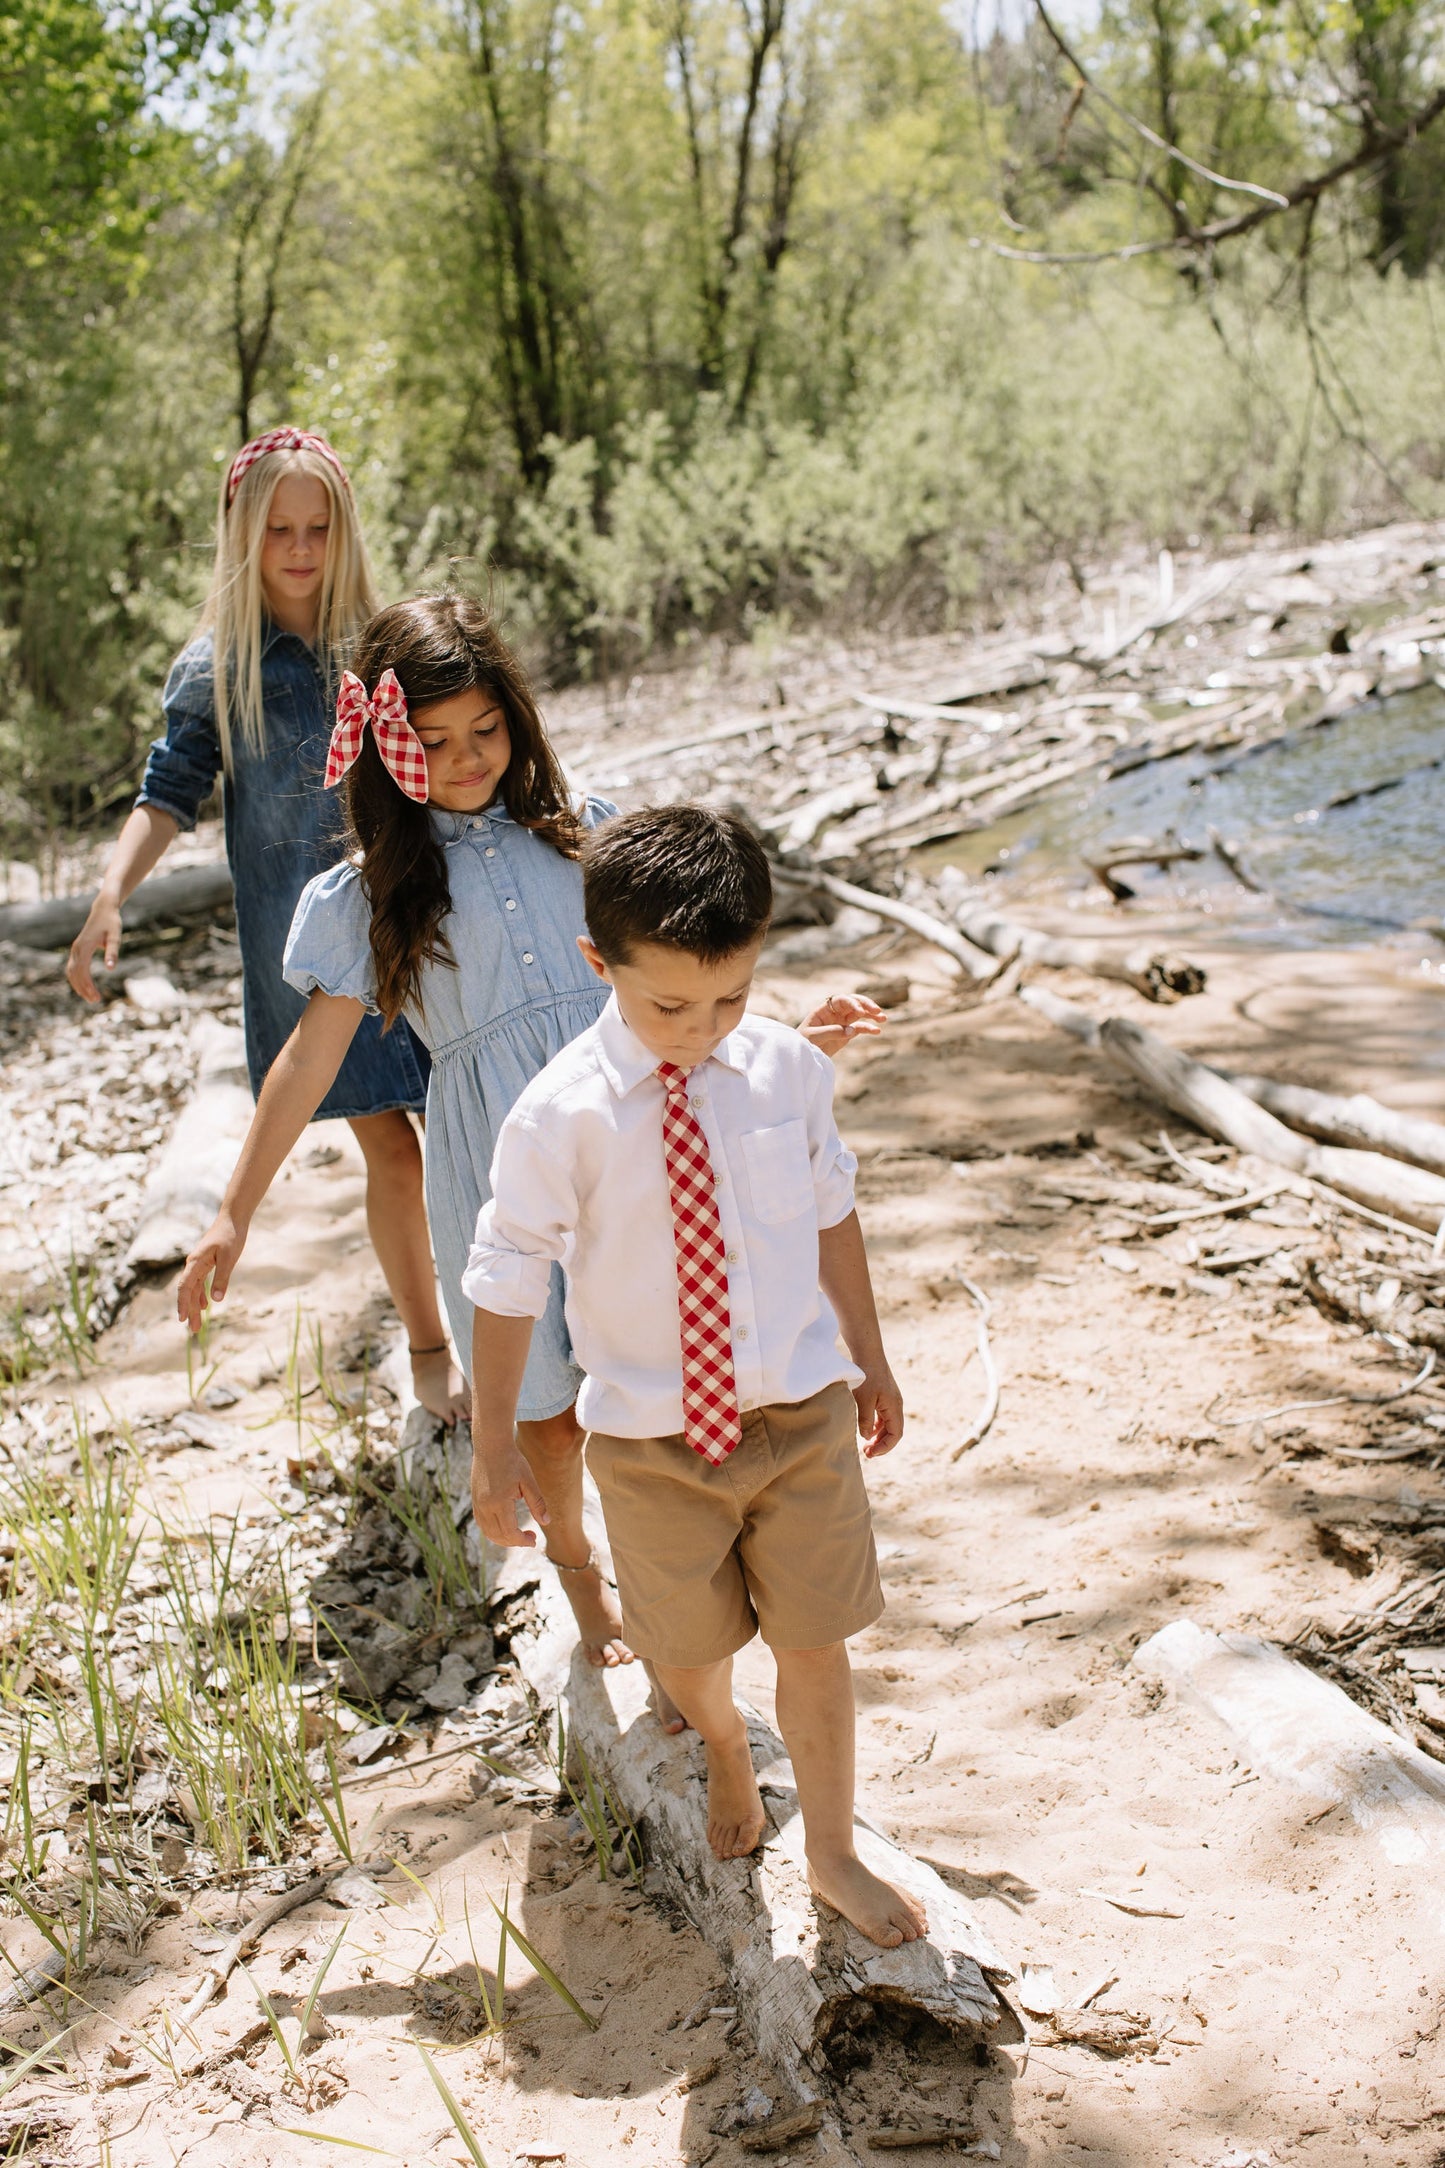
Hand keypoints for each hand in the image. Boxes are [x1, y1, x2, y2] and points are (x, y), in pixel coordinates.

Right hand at [66, 893, 124, 1004]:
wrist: (103, 910)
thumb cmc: (111, 923)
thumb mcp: (115, 937)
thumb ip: (113, 952)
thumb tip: (111, 968)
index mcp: (84, 946)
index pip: (81, 971)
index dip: (87, 985)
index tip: (96, 997)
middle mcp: (76, 949)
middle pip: (74, 973)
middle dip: (83, 988)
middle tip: (95, 1001)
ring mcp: (75, 949)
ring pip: (71, 972)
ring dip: (78, 986)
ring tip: (91, 997)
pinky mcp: (77, 950)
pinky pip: (73, 968)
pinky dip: (77, 979)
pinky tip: (85, 987)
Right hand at [177, 1212, 245, 1331]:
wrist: (233, 1218)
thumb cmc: (231, 1235)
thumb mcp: (229, 1258)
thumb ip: (222, 1278)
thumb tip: (216, 1300)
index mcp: (195, 1262)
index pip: (184, 1287)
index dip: (182, 1304)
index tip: (182, 1319)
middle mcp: (193, 1264)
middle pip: (188, 1292)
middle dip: (189, 1311)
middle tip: (193, 1331)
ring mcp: (198, 1264)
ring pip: (193, 1289)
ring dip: (195, 1306)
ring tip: (197, 1324)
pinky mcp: (205, 1263)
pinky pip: (199, 1282)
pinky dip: (201, 1295)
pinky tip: (204, 1305)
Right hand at [471, 1428, 549, 1548]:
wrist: (491, 1445)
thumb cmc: (512, 1460)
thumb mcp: (528, 1481)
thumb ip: (537, 1503)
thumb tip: (546, 1523)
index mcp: (499, 1502)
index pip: (509, 1532)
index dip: (522, 1540)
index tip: (533, 1540)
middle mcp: (485, 1506)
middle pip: (498, 1536)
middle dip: (514, 1542)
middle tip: (530, 1538)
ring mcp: (478, 1504)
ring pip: (488, 1532)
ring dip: (503, 1539)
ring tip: (519, 1534)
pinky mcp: (475, 1500)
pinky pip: (482, 1524)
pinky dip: (493, 1531)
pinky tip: (505, 1527)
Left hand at [799, 993, 885, 1057]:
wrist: (802, 1056)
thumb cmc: (802, 1042)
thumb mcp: (813, 1037)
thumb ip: (831, 1032)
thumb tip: (851, 1030)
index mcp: (824, 1009)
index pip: (841, 1001)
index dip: (852, 1003)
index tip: (861, 1012)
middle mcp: (835, 1013)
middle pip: (853, 1003)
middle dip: (866, 1005)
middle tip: (877, 1011)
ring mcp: (842, 1023)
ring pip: (860, 1014)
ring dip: (871, 1014)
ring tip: (883, 1018)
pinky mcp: (847, 1034)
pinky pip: (860, 1028)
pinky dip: (869, 1028)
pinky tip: (877, 1031)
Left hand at [854, 1368, 903, 1458]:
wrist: (868, 1353)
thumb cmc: (866, 1375)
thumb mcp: (863, 1400)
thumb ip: (866, 1420)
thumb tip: (867, 1437)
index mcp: (894, 1407)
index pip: (896, 1434)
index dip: (885, 1447)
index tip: (871, 1453)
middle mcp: (896, 1405)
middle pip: (893, 1431)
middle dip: (882, 1444)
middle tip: (867, 1453)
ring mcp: (891, 1400)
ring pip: (888, 1424)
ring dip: (879, 1436)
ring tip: (866, 1445)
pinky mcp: (884, 1396)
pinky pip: (884, 1416)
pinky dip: (877, 1426)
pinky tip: (867, 1430)